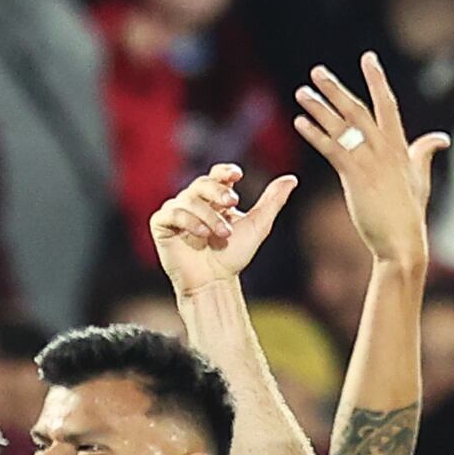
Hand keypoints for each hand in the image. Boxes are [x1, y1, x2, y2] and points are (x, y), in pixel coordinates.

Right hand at [151, 158, 296, 291]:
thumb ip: (272, 201)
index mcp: (215, 198)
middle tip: (232, 203)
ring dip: (208, 215)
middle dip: (217, 192)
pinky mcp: (162, 225)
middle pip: (202, 183)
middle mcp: (194, 201)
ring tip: (222, 234)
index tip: (237, 176)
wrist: (214, 282)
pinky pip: (171, 213)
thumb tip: (292, 178)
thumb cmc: (234, 256)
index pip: (218, 175)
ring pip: (188, 200)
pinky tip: (202, 235)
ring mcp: (176, 211)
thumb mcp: (258, 225)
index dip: (225, 172)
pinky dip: (188, 221)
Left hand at [295, 55, 445, 275]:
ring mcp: (370, 162)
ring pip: (341, 127)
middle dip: (336, 89)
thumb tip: (441, 138)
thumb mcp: (420, 177)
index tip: (368, 58)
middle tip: (317, 71)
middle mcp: (385, 148)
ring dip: (319, 107)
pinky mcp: (356, 177)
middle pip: (357, 109)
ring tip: (301, 92)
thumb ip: (425, 152)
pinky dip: (315, 134)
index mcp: (400, 146)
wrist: (402, 240)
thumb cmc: (410, 212)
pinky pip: (332, 149)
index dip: (377, 79)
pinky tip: (300, 122)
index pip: (387, 104)